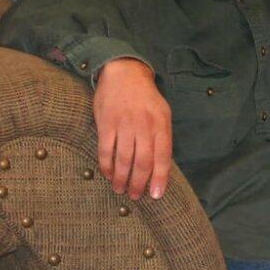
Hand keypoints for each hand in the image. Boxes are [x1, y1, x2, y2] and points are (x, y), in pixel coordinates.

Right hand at [93, 58, 171, 199]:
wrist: (124, 73)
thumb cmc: (145, 98)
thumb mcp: (162, 113)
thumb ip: (162, 138)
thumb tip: (160, 169)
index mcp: (161, 123)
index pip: (163, 157)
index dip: (159, 179)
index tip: (155, 195)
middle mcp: (143, 125)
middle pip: (142, 162)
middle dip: (139, 184)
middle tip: (135, 196)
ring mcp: (124, 124)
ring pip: (123, 160)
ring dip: (121, 179)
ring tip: (120, 189)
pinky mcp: (106, 124)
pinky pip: (106, 151)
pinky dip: (106, 167)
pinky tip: (108, 175)